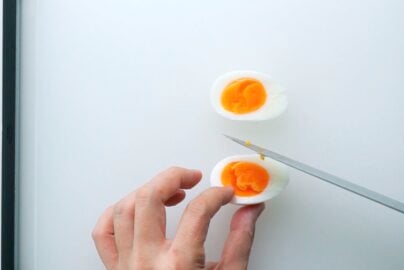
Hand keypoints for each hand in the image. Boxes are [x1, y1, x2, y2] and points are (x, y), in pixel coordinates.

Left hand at [92, 167, 264, 269]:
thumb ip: (240, 243)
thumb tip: (250, 212)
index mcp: (180, 266)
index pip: (198, 211)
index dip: (216, 195)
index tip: (225, 194)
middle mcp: (147, 262)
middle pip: (149, 198)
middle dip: (173, 176)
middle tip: (193, 177)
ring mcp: (126, 265)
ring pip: (125, 209)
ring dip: (147, 191)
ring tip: (170, 192)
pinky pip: (104, 232)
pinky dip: (117, 213)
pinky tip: (136, 209)